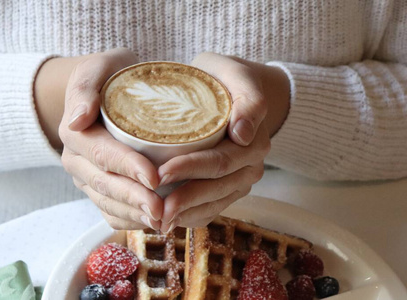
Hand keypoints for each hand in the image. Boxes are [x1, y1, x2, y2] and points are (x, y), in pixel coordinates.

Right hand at [36, 48, 162, 229]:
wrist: (103, 91)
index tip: (154, 177)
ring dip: (134, 214)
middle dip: (135, 199)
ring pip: (107, 203)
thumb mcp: (96, 68)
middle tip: (162, 210)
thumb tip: (76, 119)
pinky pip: (109, 211)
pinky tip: (152, 223)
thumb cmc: (108, 76)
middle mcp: (77, 160)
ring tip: (162, 221)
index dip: (128, 167)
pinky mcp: (98, 188)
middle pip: (105, 184)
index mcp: (76, 133)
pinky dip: (129, 220)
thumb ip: (85, 87)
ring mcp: (86, 177)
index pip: (103, 154)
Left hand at [157, 53, 289, 231]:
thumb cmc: (226, 80)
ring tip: (156, 219)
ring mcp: (240, 181)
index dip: (190, 169)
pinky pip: (211, 211)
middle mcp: (250, 166)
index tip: (160, 172)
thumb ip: (249, 99)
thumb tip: (242, 134)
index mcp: (254, 142)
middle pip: (216, 188)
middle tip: (152, 205)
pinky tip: (167, 219)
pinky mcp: (229, 191)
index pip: (219, 161)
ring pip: (213, 205)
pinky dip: (189, 217)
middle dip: (183, 199)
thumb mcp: (239, 76)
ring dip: (184, 214)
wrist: (233, 93)